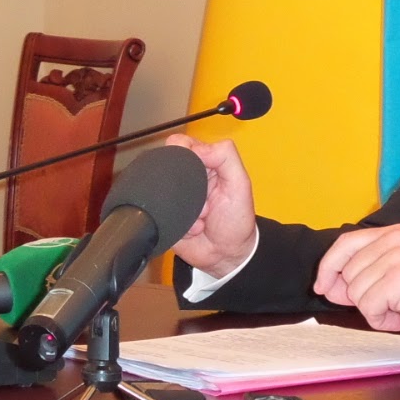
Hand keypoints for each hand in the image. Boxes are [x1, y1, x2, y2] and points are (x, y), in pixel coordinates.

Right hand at [163, 134, 257, 278]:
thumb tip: (196, 146)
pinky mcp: (164, 216)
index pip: (181, 144)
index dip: (183, 152)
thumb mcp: (240, 184)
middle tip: (205, 202)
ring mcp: (173, 197)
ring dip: (184, 208)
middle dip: (186, 187)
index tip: (195, 169)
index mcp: (203, 164)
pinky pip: (159, 214)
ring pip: (161, 191)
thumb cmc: (236, 219)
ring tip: (201, 218)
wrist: (225, 255)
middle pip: (166, 166)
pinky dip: (180, 224)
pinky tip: (193, 229)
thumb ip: (225, 157)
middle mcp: (185, 178)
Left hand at [314, 224, 399, 346]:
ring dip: (375, 310)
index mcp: (395, 233)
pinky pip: (369, 307)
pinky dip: (383, 320)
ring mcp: (398, 258)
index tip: (322, 285)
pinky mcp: (399, 280)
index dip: (328, 266)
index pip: (346, 243)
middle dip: (362, 296)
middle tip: (394, 303)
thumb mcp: (399, 274)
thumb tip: (329, 285)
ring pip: (356, 292)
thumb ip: (365, 273)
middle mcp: (396, 240)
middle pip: (348, 272)